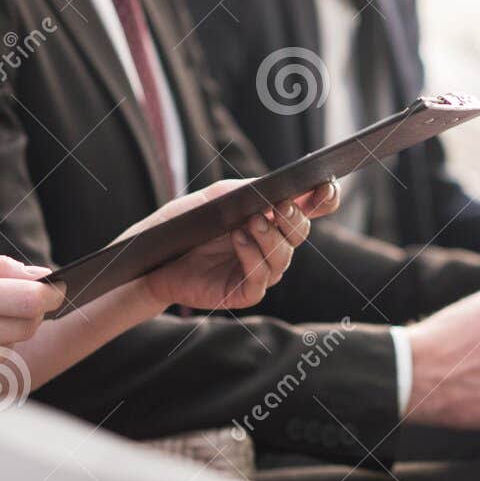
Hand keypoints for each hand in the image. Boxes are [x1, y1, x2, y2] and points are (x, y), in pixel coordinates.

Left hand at [138, 179, 338, 311]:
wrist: (153, 256)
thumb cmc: (186, 225)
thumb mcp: (216, 198)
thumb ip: (247, 191)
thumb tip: (276, 190)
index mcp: (271, 219)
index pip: (309, 210)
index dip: (323, 199)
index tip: (326, 187)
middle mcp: (271, 247)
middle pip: (300, 233)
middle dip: (293, 218)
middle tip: (279, 205)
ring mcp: (260, 271)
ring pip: (282, 257)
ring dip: (269, 237)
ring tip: (250, 221)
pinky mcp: (243, 293)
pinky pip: (260, 279)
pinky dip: (252, 257)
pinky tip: (239, 239)